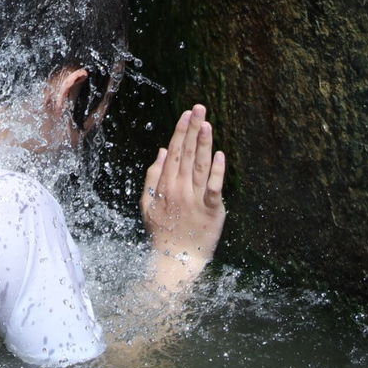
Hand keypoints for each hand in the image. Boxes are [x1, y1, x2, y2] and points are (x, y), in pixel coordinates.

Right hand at [140, 104, 226, 274]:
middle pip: (187, 154)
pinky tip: (220, 155)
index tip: (186, 114)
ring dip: (204, 144)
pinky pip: (214, 187)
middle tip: (199, 108)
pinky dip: (217, 172)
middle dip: (193, 129)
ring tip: (207, 124)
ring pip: (200, 166)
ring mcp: (195, 199)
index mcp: (165, 185)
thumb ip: (153, 176)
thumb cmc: (162, 232)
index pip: (174, 152)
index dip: (180, 131)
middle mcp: (180, 188)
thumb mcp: (147, 204)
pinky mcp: (211, 210)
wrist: (175, 259)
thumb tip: (163, 151)